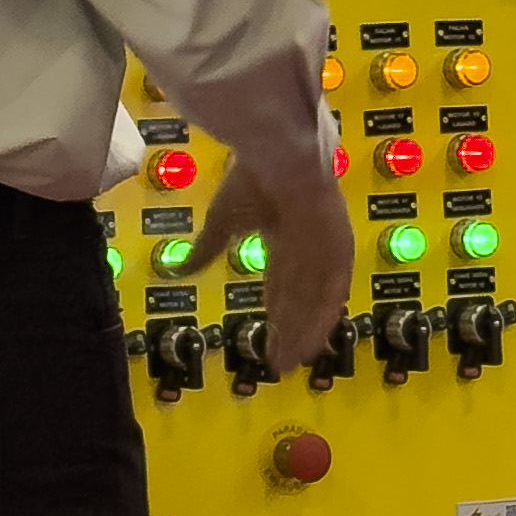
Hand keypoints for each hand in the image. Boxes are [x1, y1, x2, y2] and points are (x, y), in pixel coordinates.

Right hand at [190, 155, 354, 370]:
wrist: (278, 152)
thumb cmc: (252, 178)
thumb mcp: (222, 221)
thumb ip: (205, 251)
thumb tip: (178, 271)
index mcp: (282, 237)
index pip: (281, 286)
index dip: (275, 316)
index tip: (267, 343)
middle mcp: (307, 248)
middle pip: (299, 300)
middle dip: (288, 332)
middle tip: (279, 364)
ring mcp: (325, 248)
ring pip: (316, 301)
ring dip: (304, 332)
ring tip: (290, 362)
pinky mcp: (338, 246)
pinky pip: (333, 291)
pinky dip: (322, 318)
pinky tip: (313, 342)